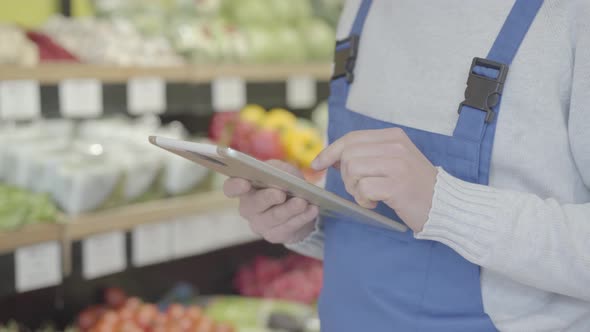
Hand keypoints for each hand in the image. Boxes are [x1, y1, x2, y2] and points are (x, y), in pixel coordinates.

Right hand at [223, 160, 318, 243]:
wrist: (301, 206)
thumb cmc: (286, 184)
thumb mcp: (283, 171)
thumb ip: (278, 169)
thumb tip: (277, 174)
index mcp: (245, 189)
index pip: (231, 188)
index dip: (235, 186)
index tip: (244, 183)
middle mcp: (248, 208)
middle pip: (253, 205)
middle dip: (268, 198)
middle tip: (281, 193)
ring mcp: (260, 224)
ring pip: (274, 217)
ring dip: (290, 209)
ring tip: (303, 202)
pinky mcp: (274, 236)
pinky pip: (288, 227)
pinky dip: (302, 218)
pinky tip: (312, 210)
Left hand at [311, 128, 436, 231]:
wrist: (444, 204)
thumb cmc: (414, 186)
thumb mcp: (393, 161)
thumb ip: (367, 155)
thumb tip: (332, 157)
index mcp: (393, 136)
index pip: (351, 138)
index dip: (330, 151)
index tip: (318, 164)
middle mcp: (395, 146)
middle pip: (348, 155)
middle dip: (346, 176)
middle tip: (360, 189)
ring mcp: (397, 164)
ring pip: (353, 169)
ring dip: (354, 188)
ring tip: (370, 196)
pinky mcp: (397, 184)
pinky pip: (363, 188)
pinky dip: (364, 200)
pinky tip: (376, 203)